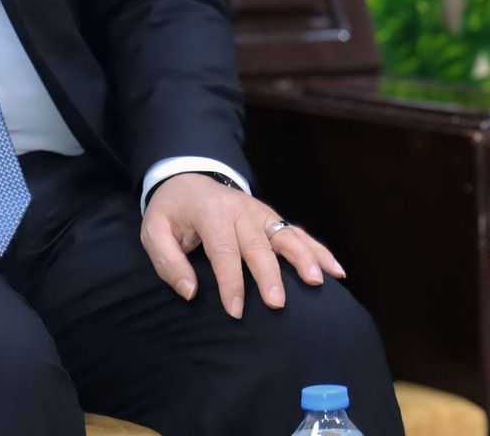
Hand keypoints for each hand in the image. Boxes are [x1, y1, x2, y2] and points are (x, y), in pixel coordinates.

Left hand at [140, 173, 345, 317]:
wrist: (188, 177)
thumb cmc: (171, 211)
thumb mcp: (153, 231)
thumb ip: (167, 261)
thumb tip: (190, 291)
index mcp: (210, 212)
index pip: (223, 250)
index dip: (230, 282)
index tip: (235, 311)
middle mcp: (240, 210)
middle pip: (258, 244)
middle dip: (269, 275)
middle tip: (277, 304)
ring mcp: (260, 212)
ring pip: (285, 235)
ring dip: (303, 258)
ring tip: (317, 282)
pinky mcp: (271, 218)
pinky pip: (297, 234)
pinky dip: (318, 251)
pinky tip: (336, 271)